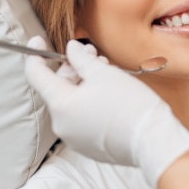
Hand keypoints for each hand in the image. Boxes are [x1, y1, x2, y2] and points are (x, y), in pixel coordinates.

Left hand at [24, 36, 188, 185]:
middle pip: (57, 89)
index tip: (38, 41)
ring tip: (105, 72)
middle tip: (91, 54)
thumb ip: (81, 59)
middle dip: (72, 68)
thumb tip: (71, 49)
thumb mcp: (104, 73)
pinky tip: (108, 93)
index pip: (36, 76)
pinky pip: (81, 118)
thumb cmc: (130, 104)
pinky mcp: (88, 146)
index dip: (36, 55)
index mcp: (60, 105)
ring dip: (83, 84)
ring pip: (71, 103)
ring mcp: (74, 138)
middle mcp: (61, 125)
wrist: (152, 140)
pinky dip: (89, 102)